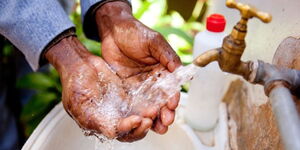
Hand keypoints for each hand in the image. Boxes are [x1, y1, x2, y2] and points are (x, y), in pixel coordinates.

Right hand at [45, 36, 157, 141]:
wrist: (79, 65)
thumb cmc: (74, 85)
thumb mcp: (80, 103)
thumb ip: (95, 119)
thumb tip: (112, 133)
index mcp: (101, 125)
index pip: (119, 133)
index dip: (129, 129)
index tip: (136, 120)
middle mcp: (113, 119)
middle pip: (132, 130)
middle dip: (142, 127)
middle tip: (149, 119)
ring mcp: (121, 108)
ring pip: (139, 118)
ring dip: (148, 117)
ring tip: (154, 110)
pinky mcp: (128, 96)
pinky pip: (140, 102)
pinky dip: (147, 104)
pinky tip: (154, 101)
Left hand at [95, 1, 181, 133]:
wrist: (113, 32)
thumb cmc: (135, 33)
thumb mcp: (154, 42)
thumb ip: (167, 56)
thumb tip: (181, 70)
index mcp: (164, 69)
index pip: (171, 86)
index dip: (173, 97)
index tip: (172, 105)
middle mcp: (154, 80)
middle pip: (162, 100)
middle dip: (165, 112)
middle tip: (166, 122)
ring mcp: (140, 86)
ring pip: (149, 105)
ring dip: (154, 117)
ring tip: (157, 128)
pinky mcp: (127, 89)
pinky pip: (133, 103)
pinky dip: (138, 113)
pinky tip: (140, 121)